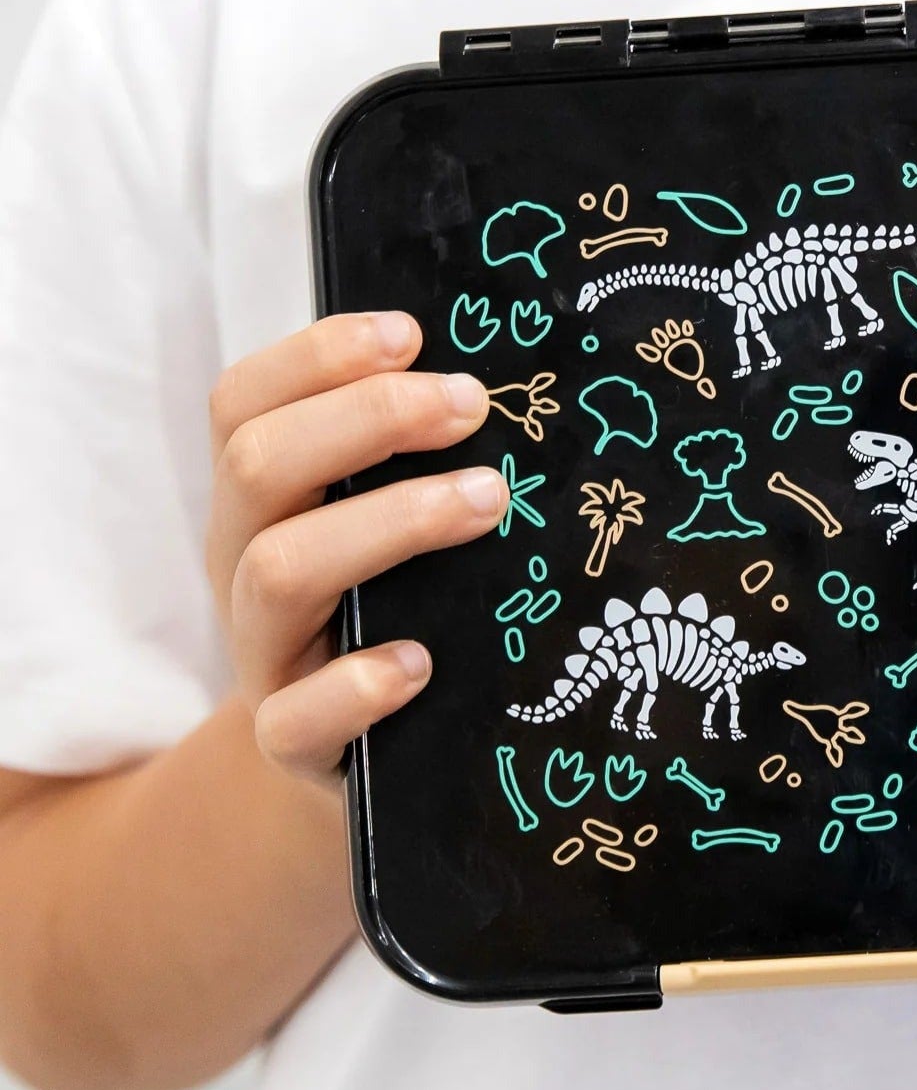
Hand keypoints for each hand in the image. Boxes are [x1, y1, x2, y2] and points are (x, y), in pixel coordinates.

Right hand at [205, 313, 506, 779]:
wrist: (348, 756)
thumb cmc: (389, 609)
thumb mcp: (381, 526)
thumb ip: (410, 462)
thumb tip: (501, 383)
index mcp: (260, 501)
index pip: (243, 404)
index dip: (315, 357)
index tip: (411, 333)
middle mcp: (242, 565)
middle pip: (257, 466)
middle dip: (367, 419)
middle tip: (472, 404)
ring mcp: (262, 656)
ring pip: (279, 571)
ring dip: (389, 522)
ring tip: (488, 501)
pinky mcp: (292, 744)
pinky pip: (294, 719)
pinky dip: (356, 685)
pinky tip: (420, 665)